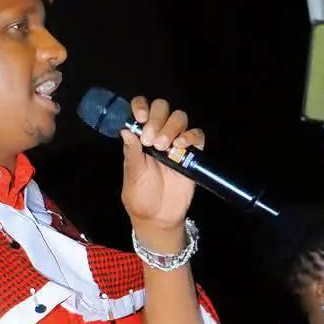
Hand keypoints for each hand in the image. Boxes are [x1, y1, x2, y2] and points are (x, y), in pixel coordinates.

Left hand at [120, 96, 204, 240]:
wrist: (158, 217)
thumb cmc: (141, 195)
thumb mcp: (133, 174)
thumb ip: (132, 152)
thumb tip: (125, 129)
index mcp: (139, 136)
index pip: (141, 109)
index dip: (141, 106)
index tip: (140, 117)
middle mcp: (157, 134)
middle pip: (162, 108)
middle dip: (157, 118)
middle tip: (150, 139)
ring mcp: (176, 142)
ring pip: (179, 117)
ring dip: (171, 127)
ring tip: (163, 147)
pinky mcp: (192, 153)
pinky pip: (197, 135)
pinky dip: (190, 136)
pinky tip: (180, 146)